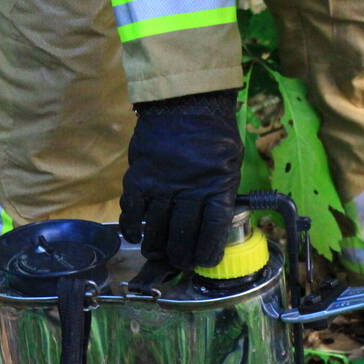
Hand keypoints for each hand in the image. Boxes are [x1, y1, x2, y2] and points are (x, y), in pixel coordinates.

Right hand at [119, 90, 242, 269]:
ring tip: (157, 254)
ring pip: (157, 228)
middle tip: (179, 262)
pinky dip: (132, 227)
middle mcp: (189, 189)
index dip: (208, 252)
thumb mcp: (231, 164)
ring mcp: (162, 184)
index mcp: (217, 186)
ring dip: (157, 247)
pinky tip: (136, 235)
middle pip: (183, 234)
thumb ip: (222, 194)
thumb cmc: (213, 135)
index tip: (204, 262)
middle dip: (181, 256)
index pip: (213, 230)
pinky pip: (132, 210)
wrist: (185, 101)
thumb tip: (214, 225)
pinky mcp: (140, 177)